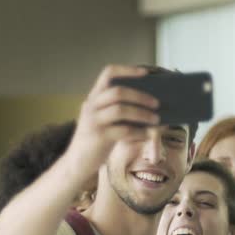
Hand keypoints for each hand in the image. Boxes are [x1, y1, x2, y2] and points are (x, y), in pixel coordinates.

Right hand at [64, 65, 158, 181]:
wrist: (77, 163)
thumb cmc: (98, 140)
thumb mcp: (106, 121)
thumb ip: (121, 111)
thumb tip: (152, 107)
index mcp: (94, 97)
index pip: (108, 73)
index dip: (127, 70)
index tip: (145, 73)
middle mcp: (92, 106)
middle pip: (118, 92)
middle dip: (141, 96)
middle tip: (157, 104)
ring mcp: (94, 121)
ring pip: (121, 110)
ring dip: (142, 114)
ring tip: (156, 120)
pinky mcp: (99, 137)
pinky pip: (123, 130)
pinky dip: (139, 131)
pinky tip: (149, 134)